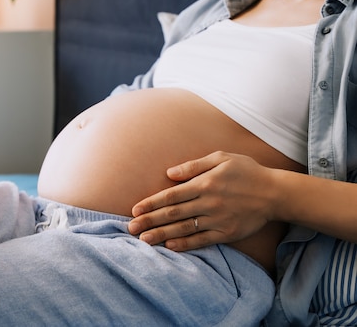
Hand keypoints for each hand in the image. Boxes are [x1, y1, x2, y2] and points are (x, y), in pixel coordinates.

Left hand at [128, 151, 275, 250]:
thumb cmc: (246, 171)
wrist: (275, 193)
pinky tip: (170, 247)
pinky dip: (185, 244)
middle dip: (149, 221)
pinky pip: (202, 240)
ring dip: (162, 235)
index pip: (171, 196)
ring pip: (184, 229)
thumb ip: (193, 166)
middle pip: (173, 214)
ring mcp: (218, 219)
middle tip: (130, 228)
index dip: (151, 203)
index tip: (134, 210)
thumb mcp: (221, 158)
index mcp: (204, 183)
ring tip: (144, 240)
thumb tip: (169, 174)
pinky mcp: (227, 233)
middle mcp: (208, 202)